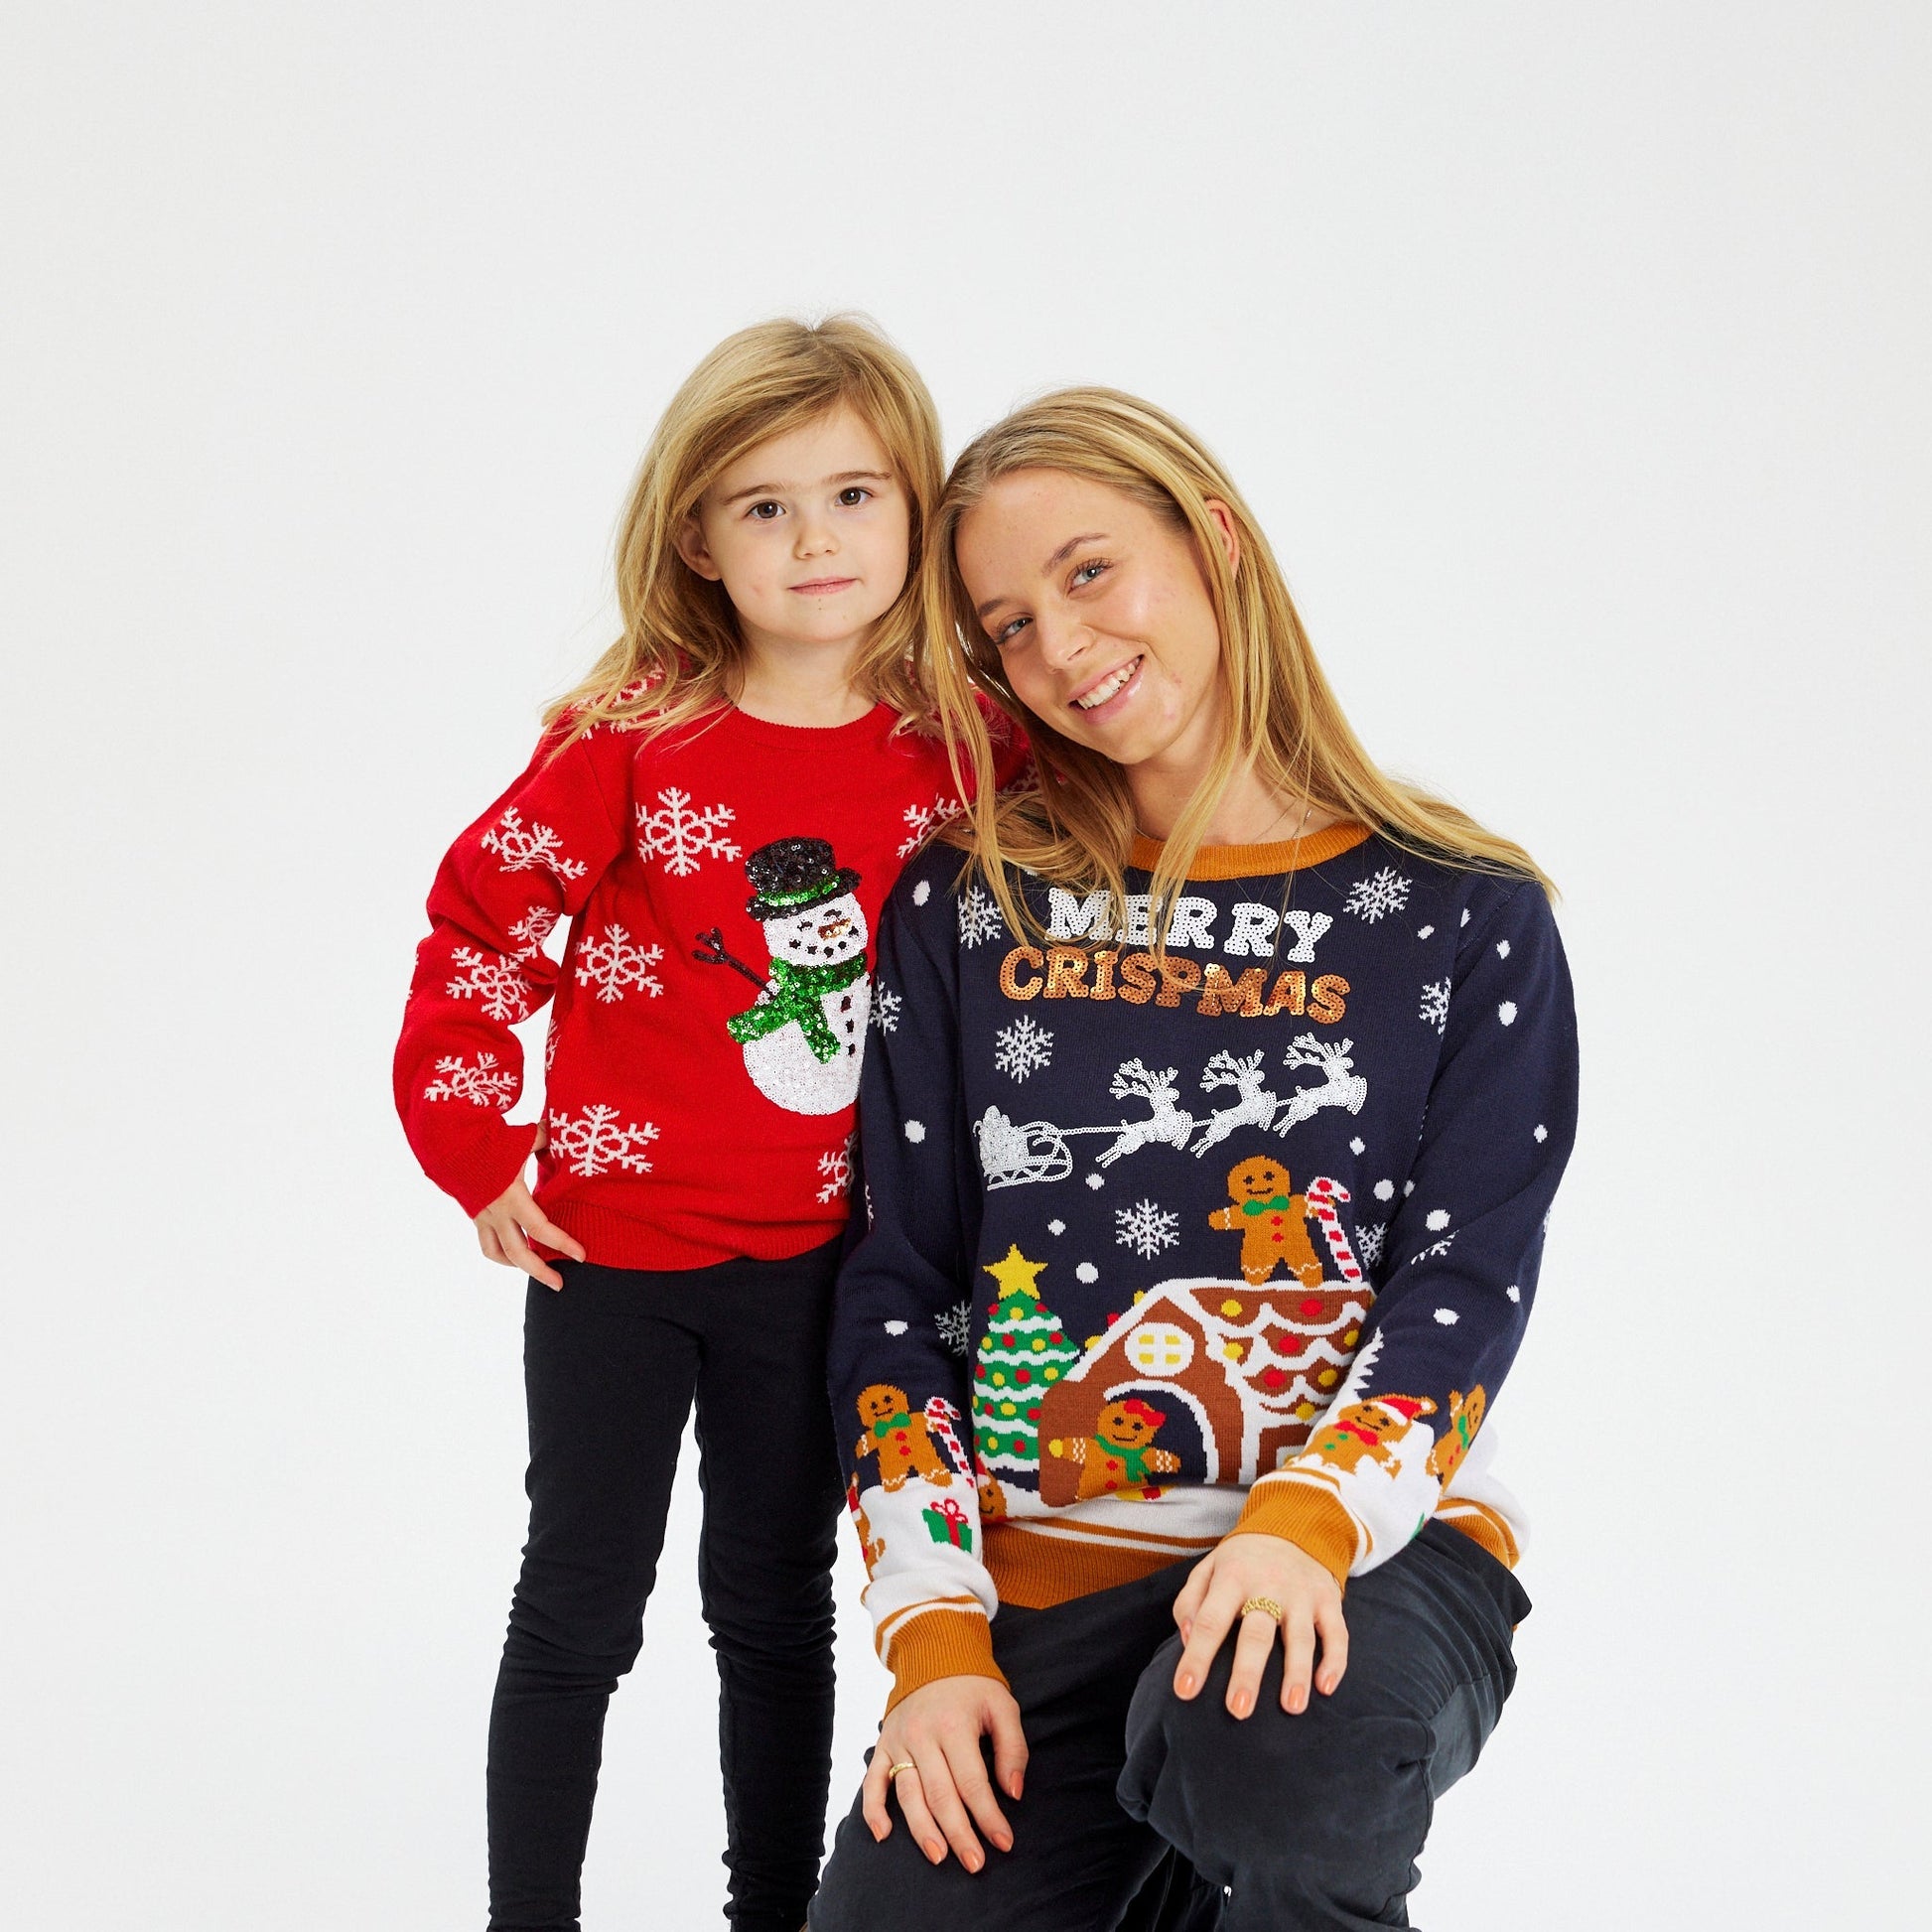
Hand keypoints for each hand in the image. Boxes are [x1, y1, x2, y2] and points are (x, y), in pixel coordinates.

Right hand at [473, 1123, 584, 1289]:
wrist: (447, 1143)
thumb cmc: (487, 1139)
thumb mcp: (520, 1139)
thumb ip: (545, 1139)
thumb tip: (567, 1131)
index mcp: (512, 1197)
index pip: (541, 1229)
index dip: (562, 1244)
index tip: (581, 1255)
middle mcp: (496, 1213)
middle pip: (518, 1253)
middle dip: (540, 1272)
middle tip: (559, 1284)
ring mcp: (482, 1216)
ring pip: (497, 1253)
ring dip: (517, 1265)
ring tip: (536, 1268)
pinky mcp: (474, 1215)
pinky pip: (487, 1242)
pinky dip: (501, 1251)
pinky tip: (515, 1251)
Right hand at [861, 1675, 1026, 1871]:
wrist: (933, 1654)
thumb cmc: (973, 1686)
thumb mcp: (1003, 1706)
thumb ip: (1013, 1748)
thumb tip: (1013, 1793)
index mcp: (954, 1725)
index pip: (972, 1782)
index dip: (988, 1816)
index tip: (1004, 1842)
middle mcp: (922, 1736)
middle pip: (940, 1795)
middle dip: (959, 1834)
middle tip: (975, 1864)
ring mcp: (898, 1741)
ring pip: (908, 1794)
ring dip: (922, 1830)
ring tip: (939, 1857)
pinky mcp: (883, 1745)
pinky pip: (873, 1782)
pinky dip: (873, 1810)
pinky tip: (883, 1836)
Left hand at [1171, 1531, 1347, 1717]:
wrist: (1293, 1527)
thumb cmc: (1241, 1561)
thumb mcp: (1208, 1569)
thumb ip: (1190, 1602)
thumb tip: (1187, 1640)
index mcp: (1232, 1578)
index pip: (1210, 1621)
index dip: (1196, 1657)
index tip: (1184, 1691)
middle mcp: (1267, 1586)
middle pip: (1257, 1634)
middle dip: (1247, 1673)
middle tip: (1238, 1710)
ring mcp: (1301, 1594)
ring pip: (1300, 1637)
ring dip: (1296, 1673)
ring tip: (1292, 1707)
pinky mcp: (1328, 1600)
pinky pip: (1336, 1633)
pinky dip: (1334, 1661)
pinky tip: (1325, 1688)